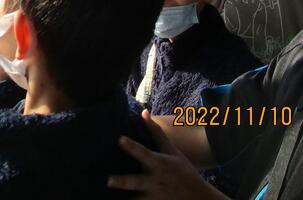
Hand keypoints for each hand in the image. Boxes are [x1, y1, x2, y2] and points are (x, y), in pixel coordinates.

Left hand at [107, 110, 227, 199]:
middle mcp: (154, 181)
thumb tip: (143, 112)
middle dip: (122, 182)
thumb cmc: (182, 170)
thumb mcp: (171, 150)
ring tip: (105, 199)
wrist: (198, 198)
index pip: (143, 153)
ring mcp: (153, 196)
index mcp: (158, 164)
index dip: (132, 146)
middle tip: (108, 181)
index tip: (120, 139)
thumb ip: (155, 132)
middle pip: (136, 182)